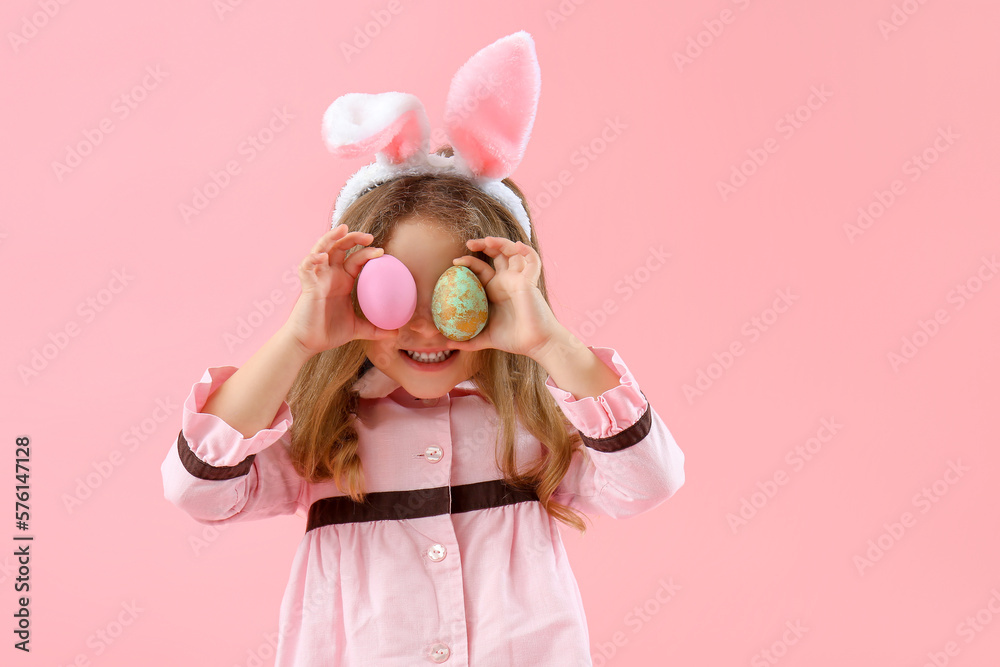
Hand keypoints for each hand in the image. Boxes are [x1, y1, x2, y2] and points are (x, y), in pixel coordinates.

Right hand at [283, 224, 397, 355]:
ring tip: (343, 229)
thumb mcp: (357, 329)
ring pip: (321, 249)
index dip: (367, 252)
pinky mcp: (307, 285)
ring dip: (331, 237)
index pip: (356, 259)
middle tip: (370, 236)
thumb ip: (375, 329)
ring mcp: (317, 278)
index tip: (382, 252)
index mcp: (343, 281)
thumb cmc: (328, 332)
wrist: (308, 343)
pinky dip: (312, 259)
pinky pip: (306, 267)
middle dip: (353, 237)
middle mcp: (330, 275)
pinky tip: (322, 256)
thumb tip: (396, 333)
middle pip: (340, 247)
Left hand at [449, 237, 565, 359]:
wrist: (535, 344)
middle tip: (469, 243)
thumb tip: (445, 344)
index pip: (481, 268)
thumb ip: (467, 340)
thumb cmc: (514, 340)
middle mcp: (508, 281)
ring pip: (513, 251)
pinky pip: (532, 260)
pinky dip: (527, 250)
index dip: (469, 262)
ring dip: (501, 242)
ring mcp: (520, 279)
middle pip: (497, 254)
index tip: (455, 262)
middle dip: (484, 244)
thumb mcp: (484, 338)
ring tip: (487, 240)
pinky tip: (517, 246)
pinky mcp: (530, 281)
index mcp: (496, 289)